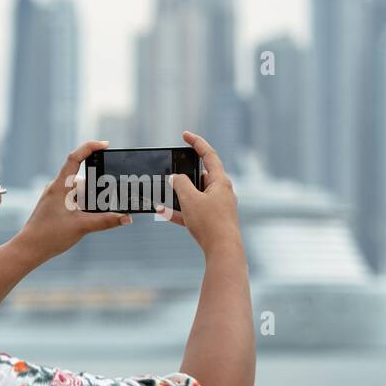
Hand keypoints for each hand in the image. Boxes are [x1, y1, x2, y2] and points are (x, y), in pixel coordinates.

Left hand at [15, 139, 131, 263]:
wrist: (29, 249)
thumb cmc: (49, 236)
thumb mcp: (82, 227)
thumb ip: (106, 221)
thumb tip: (127, 218)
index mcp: (60, 186)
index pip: (75, 158)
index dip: (90, 147)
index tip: (106, 145)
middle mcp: (57, 188)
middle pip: (82, 178)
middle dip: (97, 187)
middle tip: (108, 198)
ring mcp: (56, 196)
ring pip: (79, 191)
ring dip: (91, 199)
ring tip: (96, 213)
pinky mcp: (56, 206)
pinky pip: (74, 199)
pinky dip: (84, 205)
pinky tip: (88, 218)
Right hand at [156, 131, 241, 256]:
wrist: (223, 251)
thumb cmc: (210, 223)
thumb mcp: (190, 199)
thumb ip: (180, 184)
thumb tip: (176, 178)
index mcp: (220, 181)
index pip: (209, 155)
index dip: (196, 142)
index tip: (185, 135)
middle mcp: (221, 192)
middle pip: (202, 175)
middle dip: (185, 173)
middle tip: (172, 170)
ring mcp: (218, 206)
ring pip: (196, 194)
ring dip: (180, 194)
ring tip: (164, 194)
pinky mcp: (213, 221)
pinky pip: (194, 211)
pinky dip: (180, 211)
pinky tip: (163, 213)